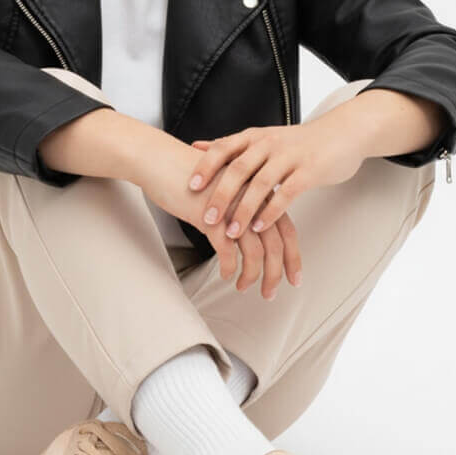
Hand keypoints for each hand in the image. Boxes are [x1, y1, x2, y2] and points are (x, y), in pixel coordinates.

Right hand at [136, 147, 290, 298]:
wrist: (161, 161)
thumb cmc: (190, 175)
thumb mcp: (225, 190)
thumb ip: (242, 209)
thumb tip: (251, 234)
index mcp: (258, 193)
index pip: (287, 229)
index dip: (292, 256)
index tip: (293, 278)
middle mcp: (251, 201)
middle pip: (276, 244)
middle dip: (276, 274)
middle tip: (270, 294)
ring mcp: (233, 209)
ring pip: (255, 252)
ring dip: (251, 276)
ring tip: (243, 288)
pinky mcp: (211, 218)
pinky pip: (227, 251)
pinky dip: (228, 267)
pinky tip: (224, 274)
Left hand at [188, 119, 364, 236]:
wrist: (343, 133)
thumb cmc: (298, 142)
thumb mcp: (262, 138)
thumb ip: (231, 145)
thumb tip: (196, 146)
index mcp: (255, 136)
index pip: (224, 147)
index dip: (206, 166)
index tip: (191, 186)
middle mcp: (270, 143)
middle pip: (239, 168)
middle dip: (221, 195)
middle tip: (207, 220)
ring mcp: (291, 156)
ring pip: (261, 184)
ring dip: (244, 210)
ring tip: (232, 233)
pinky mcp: (310, 171)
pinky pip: (287, 193)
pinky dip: (271, 211)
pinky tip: (260, 227)